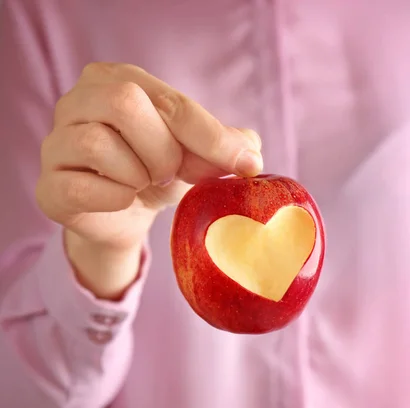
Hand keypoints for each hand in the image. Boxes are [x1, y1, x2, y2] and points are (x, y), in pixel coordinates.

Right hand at [36, 62, 262, 297]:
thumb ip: (221, 146)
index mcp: (114, 79)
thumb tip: (251, 153)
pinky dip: (115, 199)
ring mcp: (55, 143)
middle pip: (124, 105)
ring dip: (137, 176)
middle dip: (162, 151)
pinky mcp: (49, 187)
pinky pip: (82, 187)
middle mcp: (76, 101)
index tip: (246, 165)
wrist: (121, 217)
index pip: (168, 100)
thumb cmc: (155, 174)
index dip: (211, 136)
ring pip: (97, 144)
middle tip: (167, 173)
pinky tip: (122, 201)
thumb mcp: (193, 155)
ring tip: (141, 185)